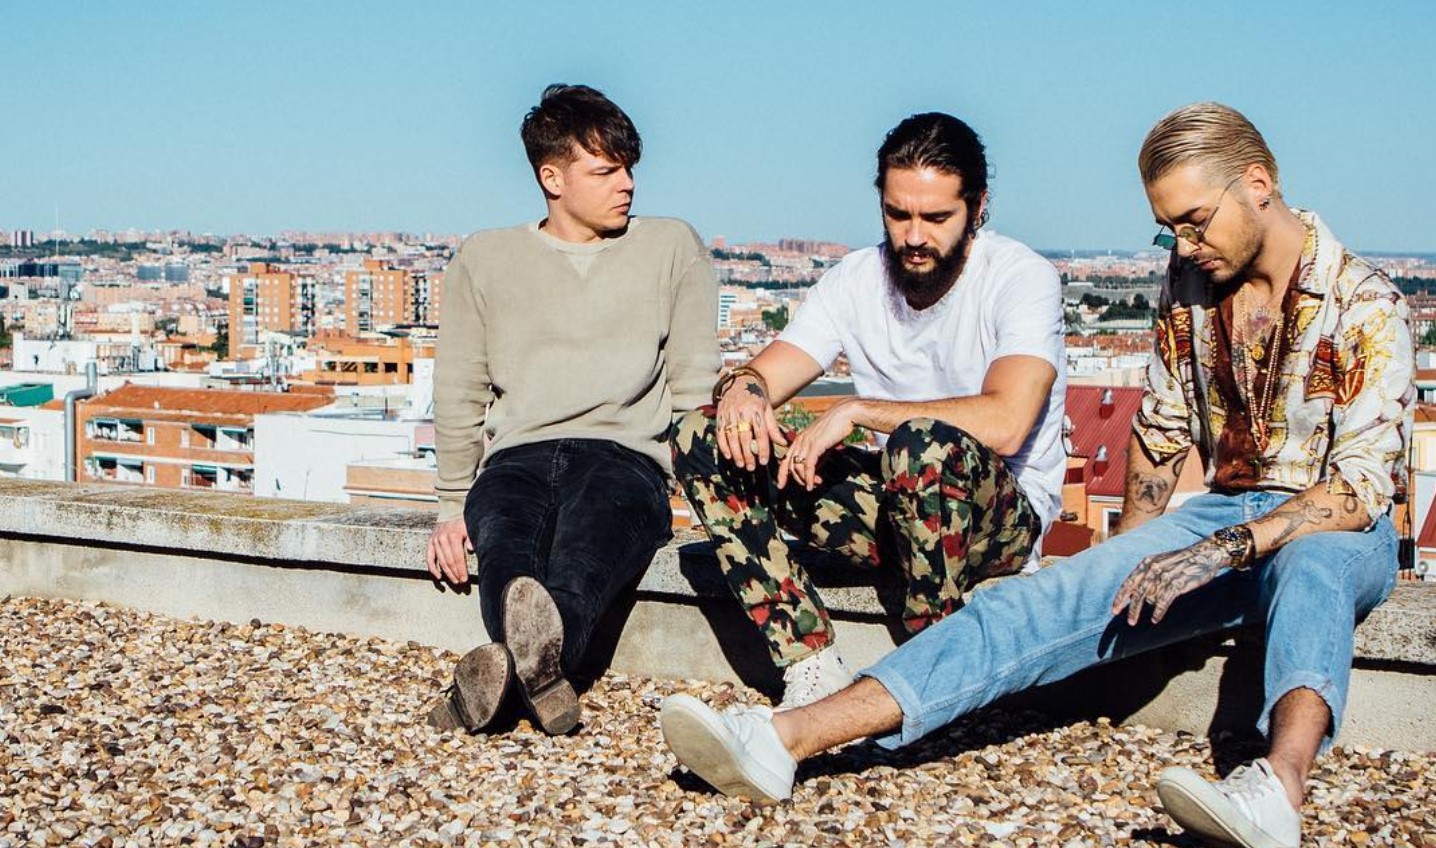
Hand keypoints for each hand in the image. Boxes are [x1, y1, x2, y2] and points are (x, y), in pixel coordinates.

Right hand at [427, 517, 472, 584]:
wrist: (454, 514)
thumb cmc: (466, 524)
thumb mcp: (471, 529)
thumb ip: (471, 539)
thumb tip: (470, 548)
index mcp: (453, 535)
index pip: (458, 558)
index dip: (461, 570)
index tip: (465, 579)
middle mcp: (442, 538)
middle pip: (448, 561)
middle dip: (455, 573)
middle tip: (461, 583)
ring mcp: (435, 540)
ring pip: (440, 561)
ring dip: (447, 573)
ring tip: (454, 581)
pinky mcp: (430, 542)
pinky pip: (430, 558)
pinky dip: (433, 569)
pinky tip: (439, 577)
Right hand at [715, 376, 786, 470]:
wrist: (741, 381)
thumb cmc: (757, 398)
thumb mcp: (767, 410)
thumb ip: (773, 428)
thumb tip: (784, 444)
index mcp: (756, 410)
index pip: (761, 433)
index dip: (763, 448)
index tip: (763, 461)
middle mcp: (742, 412)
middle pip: (745, 437)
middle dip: (748, 455)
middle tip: (751, 468)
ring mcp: (729, 413)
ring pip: (731, 437)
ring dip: (736, 453)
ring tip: (741, 465)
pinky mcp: (720, 415)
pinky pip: (720, 433)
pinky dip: (723, 446)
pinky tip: (729, 456)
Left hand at [778, 400, 858, 490]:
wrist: (844, 415)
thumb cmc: (835, 428)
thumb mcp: (822, 446)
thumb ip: (816, 458)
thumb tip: (812, 473)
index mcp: (799, 439)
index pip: (785, 459)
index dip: (781, 474)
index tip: (781, 485)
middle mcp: (799, 441)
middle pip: (789, 466)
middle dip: (797, 479)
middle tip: (808, 486)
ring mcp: (806, 442)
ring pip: (797, 467)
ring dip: (805, 480)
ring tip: (813, 485)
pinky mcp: (815, 445)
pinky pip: (808, 465)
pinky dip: (809, 477)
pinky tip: (811, 484)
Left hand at [1111, 535, 1235, 624]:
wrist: (1205, 554)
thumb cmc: (1181, 562)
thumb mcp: (1160, 563)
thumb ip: (1147, 576)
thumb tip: (1133, 594)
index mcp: (1146, 563)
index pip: (1129, 582)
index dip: (1120, 598)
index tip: (1114, 611)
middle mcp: (1153, 568)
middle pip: (1137, 593)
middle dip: (1132, 609)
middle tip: (1130, 622)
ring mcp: (1165, 575)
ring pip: (1150, 598)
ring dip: (1146, 610)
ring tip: (1147, 620)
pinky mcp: (1178, 583)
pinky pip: (1164, 601)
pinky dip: (1159, 611)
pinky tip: (1155, 619)